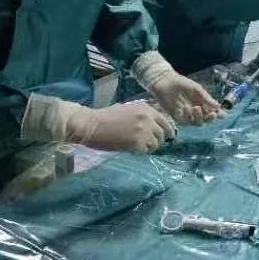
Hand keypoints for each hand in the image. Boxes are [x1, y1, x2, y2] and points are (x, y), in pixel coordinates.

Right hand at [21, 94, 174, 152]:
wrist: (91, 125)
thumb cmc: (106, 116)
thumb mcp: (128, 109)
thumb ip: (143, 115)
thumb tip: (155, 124)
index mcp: (146, 108)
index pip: (165, 120)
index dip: (167, 130)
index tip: (167, 136)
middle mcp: (148, 118)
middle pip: (163, 133)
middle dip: (159, 140)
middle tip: (151, 144)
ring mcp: (144, 131)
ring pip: (156, 143)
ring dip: (150, 146)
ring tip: (139, 147)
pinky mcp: (137, 143)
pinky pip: (146, 150)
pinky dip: (142, 151)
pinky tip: (133, 149)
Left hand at [151, 73, 225, 124]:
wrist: (165, 81)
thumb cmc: (182, 82)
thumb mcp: (196, 89)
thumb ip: (206, 98)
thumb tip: (218, 106)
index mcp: (202, 103)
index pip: (212, 111)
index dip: (218, 114)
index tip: (222, 115)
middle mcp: (196, 110)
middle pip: (206, 119)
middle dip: (210, 118)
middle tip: (211, 114)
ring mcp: (187, 114)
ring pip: (196, 122)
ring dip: (198, 117)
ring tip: (196, 108)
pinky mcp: (177, 116)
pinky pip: (185, 121)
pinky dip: (187, 116)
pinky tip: (185, 108)